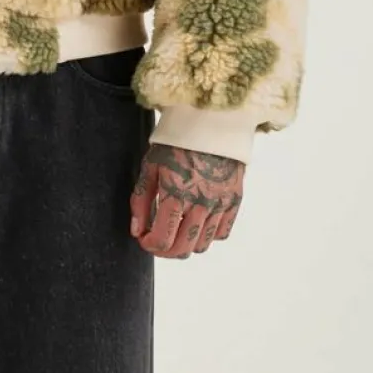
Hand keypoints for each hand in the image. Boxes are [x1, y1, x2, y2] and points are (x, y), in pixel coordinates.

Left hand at [129, 143, 243, 256]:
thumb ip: (141, 201)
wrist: (211, 121)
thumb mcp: (150, 166)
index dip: (150, 246)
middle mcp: (201, 203)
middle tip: (158, 241)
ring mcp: (221, 203)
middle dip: (166, 251)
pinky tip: (197, 223)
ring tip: (177, 230)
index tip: (144, 239)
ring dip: (186, 244)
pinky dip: (208, 235)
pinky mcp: (235, 199)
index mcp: (176, 194)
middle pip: (183, 248)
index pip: (162, 240)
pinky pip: (222, 232)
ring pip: (203, 244)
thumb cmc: (176, 142)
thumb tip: (137, 231)